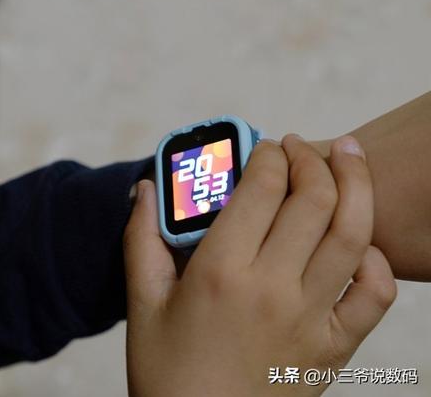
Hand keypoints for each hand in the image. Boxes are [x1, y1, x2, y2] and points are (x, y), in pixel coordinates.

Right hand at [124, 135, 395, 396]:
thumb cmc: (166, 372)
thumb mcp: (143, 302)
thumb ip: (142, 239)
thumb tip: (144, 191)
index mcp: (220, 272)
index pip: (262, 188)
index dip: (268, 155)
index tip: (264, 148)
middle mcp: (271, 288)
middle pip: (313, 199)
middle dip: (310, 158)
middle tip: (299, 147)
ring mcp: (309, 318)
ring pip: (353, 234)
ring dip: (356, 185)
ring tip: (348, 159)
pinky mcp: (332, 347)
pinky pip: (374, 295)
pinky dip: (376, 261)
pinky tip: (359, 244)